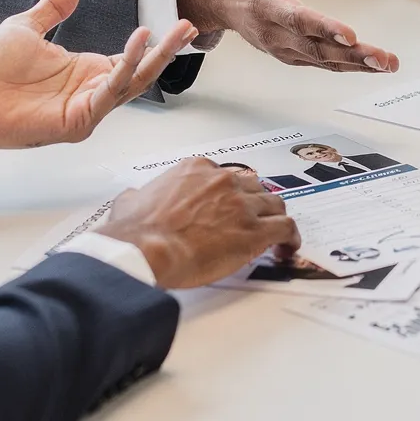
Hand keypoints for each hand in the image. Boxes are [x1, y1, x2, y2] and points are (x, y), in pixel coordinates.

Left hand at [0, 0, 192, 167]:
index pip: (130, 58)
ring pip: (131, 83)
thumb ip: (52, 9)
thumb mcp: (26, 28)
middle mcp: (91, 91)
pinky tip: (137, 43)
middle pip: (140, 72)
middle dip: (167, 50)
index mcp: (85, 72)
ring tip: (174, 32)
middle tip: (190, 27)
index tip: (178, 22)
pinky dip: (125, 69)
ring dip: (154, 57)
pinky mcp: (77, 121)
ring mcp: (86, 108)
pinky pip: (109, 93)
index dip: (154, 43)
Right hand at [96, 158, 301, 287]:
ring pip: (274, 204)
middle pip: (254, 188)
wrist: (145, 249)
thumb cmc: (136, 231)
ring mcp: (242, 205)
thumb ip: (137, 195)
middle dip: (254, 205)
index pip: (226, 176)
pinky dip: (290, 237)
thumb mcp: (129, 201)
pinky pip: (285, 228)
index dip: (230, 194)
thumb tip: (132, 198)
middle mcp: (223, 181)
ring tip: (274, 235)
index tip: (228, 206)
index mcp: (197, 170)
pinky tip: (287, 248)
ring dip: (274, 219)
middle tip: (252, 221)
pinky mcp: (254, 231)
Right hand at [177, 0, 397, 73]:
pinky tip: (374, 65)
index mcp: (262, 1)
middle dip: (352, 54)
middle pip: (315, 46)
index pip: (294, 17)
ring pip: (322, 59)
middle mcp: (271, 30)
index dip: (322, 27)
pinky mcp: (290, 54)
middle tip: (384, 59)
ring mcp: (280, 46)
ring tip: (388, 64)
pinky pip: (322, 63)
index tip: (350, 35)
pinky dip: (348, 65)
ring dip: (357, 63)